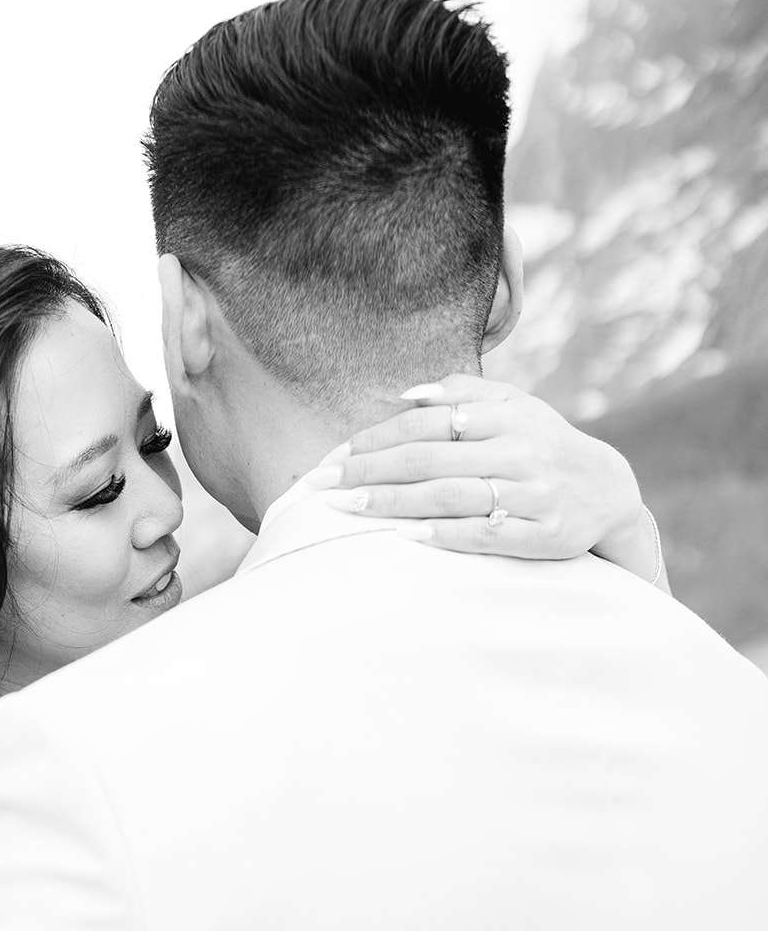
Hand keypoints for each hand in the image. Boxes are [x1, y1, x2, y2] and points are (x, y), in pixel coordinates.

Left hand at [305, 375, 665, 586]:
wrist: (608, 492)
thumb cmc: (543, 446)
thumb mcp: (515, 408)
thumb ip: (462, 395)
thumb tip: (404, 395)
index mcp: (506, 416)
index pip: (428, 423)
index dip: (377, 438)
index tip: (335, 456)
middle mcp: (519, 451)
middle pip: (430, 458)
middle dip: (370, 471)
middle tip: (322, 485)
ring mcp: (532, 494)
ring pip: (451, 495)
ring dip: (394, 502)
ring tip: (348, 509)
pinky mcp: (543, 535)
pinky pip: (487, 534)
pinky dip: (444, 534)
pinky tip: (405, 535)